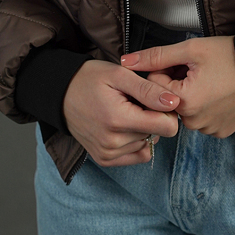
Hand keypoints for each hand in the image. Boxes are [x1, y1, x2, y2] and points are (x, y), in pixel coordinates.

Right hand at [62, 60, 179, 166]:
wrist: (60, 93)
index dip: (168, 110)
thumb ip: (148, 90)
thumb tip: (174, 102)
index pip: (166, 127)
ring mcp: (108, 154)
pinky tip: (126, 125)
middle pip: (157, 134)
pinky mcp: (105, 160)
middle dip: (153, 116)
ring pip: (147, 143)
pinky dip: (137, 140)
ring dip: (144, 127)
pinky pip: (137, 155)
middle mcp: (113, 143)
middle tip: (135, 100)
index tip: (157, 97)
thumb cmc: (90, 78)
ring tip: (127, 109)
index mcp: (118, 120)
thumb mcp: (120, 74)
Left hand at [120, 36, 234, 138]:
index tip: (184, 61)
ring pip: (186, 110)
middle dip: (177, 83)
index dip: (166, 68)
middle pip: (169, 100)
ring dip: (191, 95)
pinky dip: (206, 105)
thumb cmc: (230, 56)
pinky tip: (219, 91)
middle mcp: (194, 123)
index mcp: (183, 103)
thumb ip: (155, 56)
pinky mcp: (222, 132)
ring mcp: (209, 130)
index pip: (154, 86)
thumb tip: (125, 61)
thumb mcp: (191, 49)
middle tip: (199, 69)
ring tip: (211, 78)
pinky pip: (203, 119)